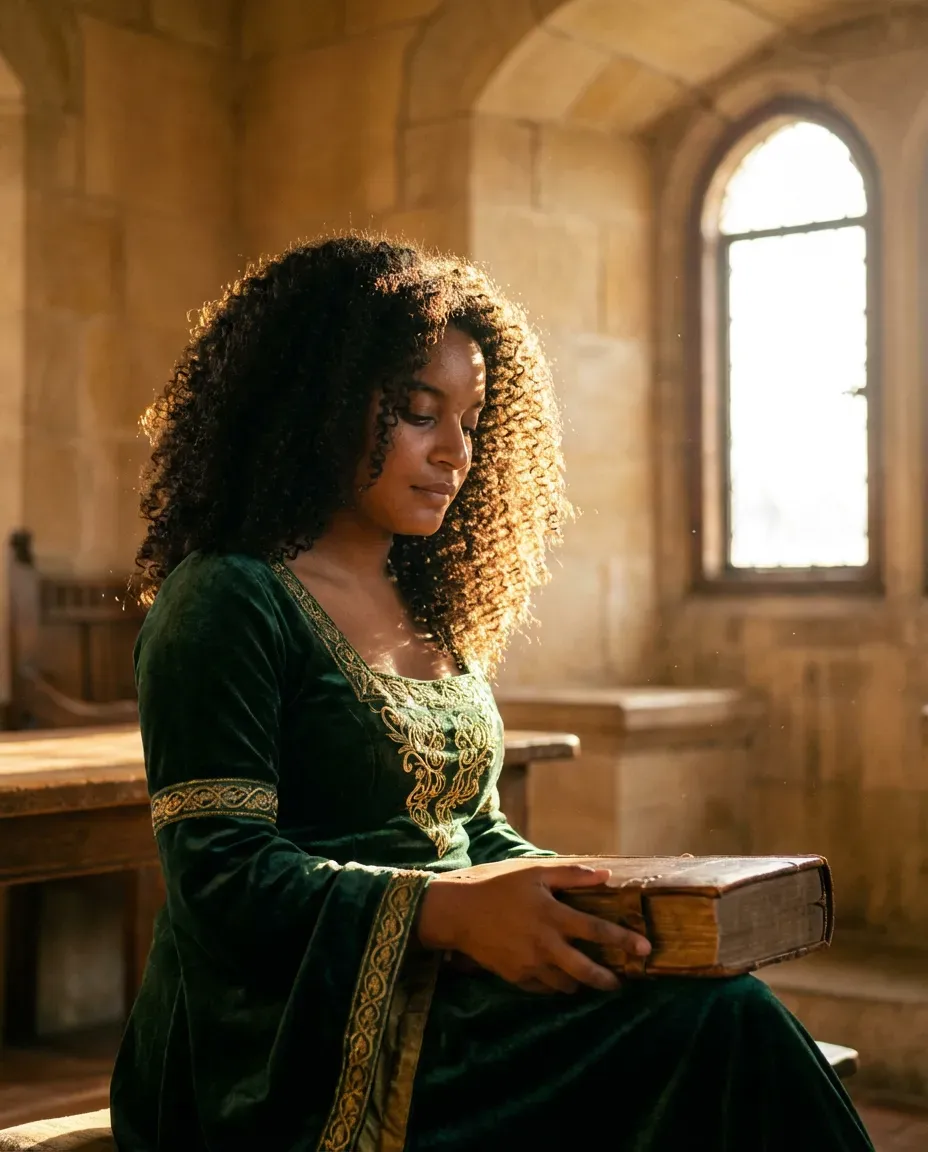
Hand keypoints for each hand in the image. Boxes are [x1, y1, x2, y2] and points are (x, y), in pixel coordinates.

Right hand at [416, 862, 650, 993]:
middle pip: (585, 970)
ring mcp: (529, 965)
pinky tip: (559, 978)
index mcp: (552, 915)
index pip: (596, 930)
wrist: (457, 912)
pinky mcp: (515, 977)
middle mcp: (544, 944)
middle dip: (607, 979)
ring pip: (566, 984)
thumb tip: (605, 875)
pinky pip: (543, 988)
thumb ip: (570, 874)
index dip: (623, 940)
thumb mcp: (533, 871)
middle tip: (620, 982)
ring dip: (581, 983)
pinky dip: (555, 985)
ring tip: (591, 979)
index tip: (645, 949)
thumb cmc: (497, 885)